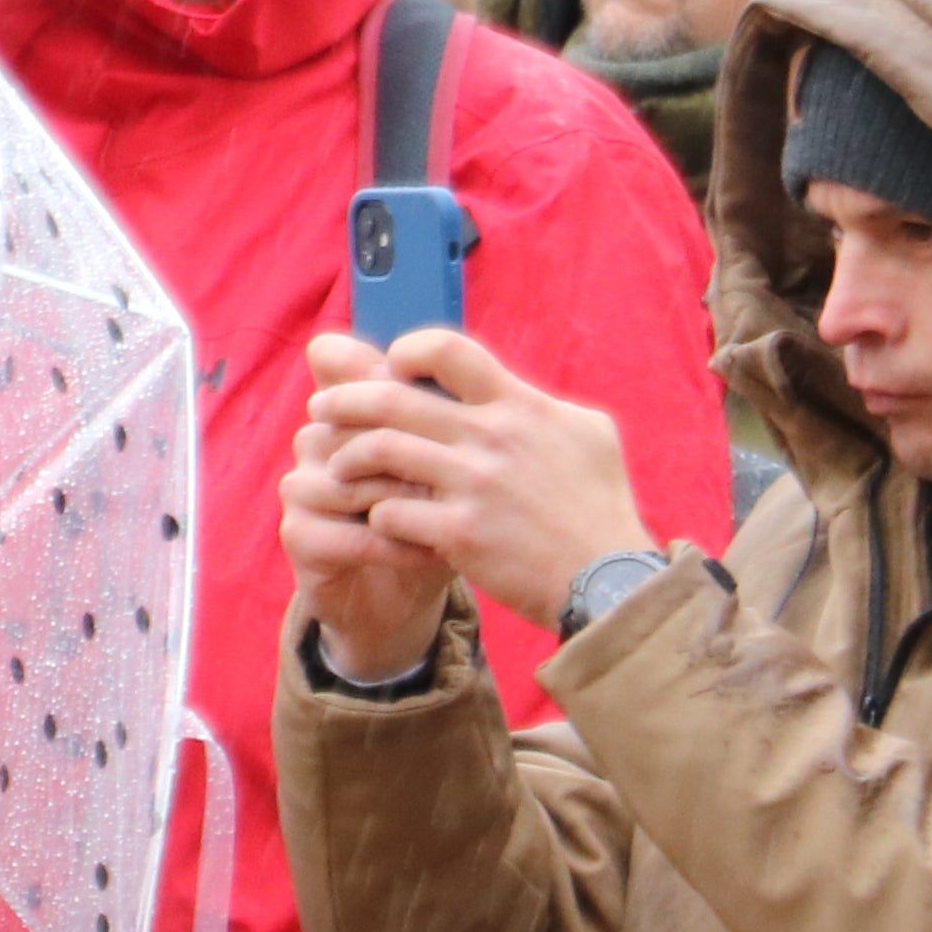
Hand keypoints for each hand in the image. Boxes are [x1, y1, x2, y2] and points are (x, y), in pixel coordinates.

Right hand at [283, 331, 468, 679]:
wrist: (406, 592)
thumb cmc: (434, 513)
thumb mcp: (449, 460)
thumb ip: (449, 414)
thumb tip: (470, 381)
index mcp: (345, 406)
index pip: (336, 358)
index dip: (378, 371)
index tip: (435, 400)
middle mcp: (315, 438)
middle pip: (354, 422)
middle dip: (413, 450)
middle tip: (459, 476)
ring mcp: (300, 485)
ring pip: (352, 478)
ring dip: (408, 501)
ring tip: (452, 515)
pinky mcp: (297, 535)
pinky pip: (350, 534)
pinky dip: (398, 545)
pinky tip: (434, 553)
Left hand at [294, 326, 656, 641]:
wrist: (610, 581)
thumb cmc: (602, 509)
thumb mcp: (590, 435)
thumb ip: (543, 407)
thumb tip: (515, 390)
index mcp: (519, 407)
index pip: (448, 349)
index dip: (409, 351)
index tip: (391, 367)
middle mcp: (491, 437)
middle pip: (393, 397)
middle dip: (345, 398)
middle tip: (321, 406)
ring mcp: (472, 486)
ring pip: (379, 451)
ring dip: (347, 456)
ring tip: (334, 467)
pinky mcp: (459, 534)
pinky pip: (391, 512)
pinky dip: (375, 513)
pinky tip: (373, 518)